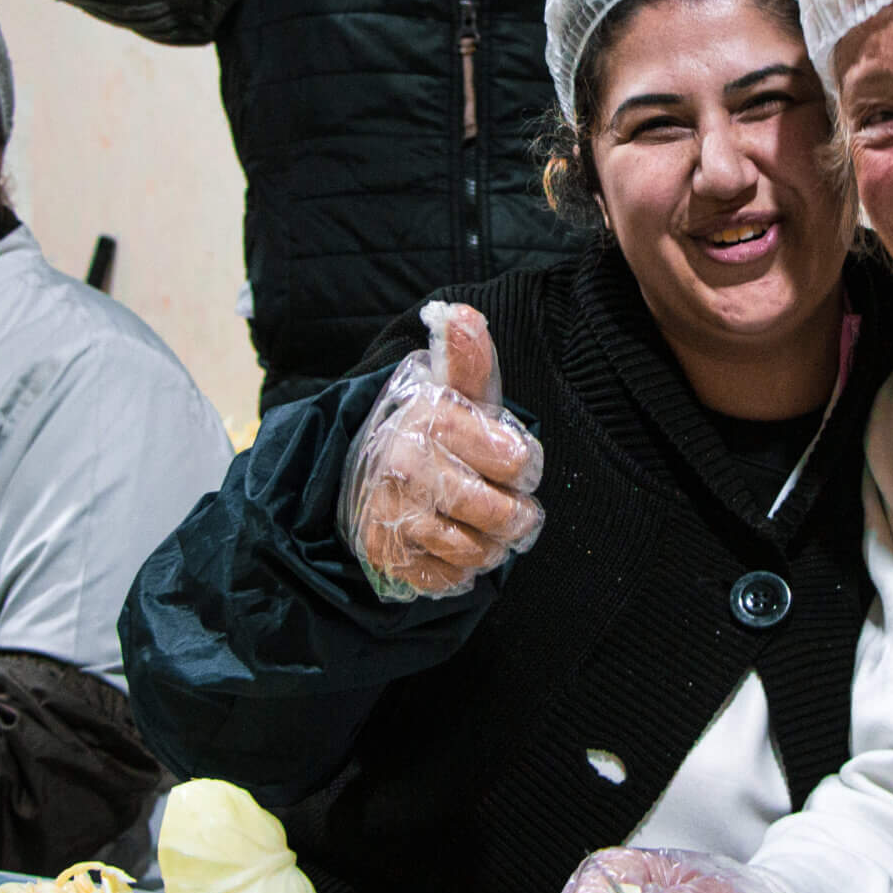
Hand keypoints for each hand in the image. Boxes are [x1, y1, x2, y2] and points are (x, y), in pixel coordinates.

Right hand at [339, 303, 545, 600]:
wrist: (369, 467)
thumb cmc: (435, 429)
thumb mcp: (455, 390)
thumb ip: (469, 356)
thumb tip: (461, 313)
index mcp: (431, 420)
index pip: (514, 459)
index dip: (523, 466)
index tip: (512, 461)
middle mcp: (404, 467)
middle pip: (497, 513)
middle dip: (515, 515)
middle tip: (511, 507)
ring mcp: (391, 514)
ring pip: (474, 551)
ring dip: (491, 545)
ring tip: (484, 527)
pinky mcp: (385, 555)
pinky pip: (445, 579)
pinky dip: (459, 570)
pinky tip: (455, 546)